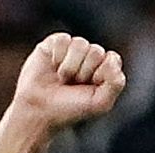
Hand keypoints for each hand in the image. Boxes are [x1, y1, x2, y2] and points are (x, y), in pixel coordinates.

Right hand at [11, 33, 125, 131]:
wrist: (39, 110)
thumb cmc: (70, 109)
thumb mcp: (100, 103)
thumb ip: (116, 84)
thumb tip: (112, 58)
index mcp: (104, 69)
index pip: (112, 59)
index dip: (101, 74)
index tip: (90, 88)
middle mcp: (89, 57)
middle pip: (96, 51)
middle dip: (84, 72)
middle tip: (73, 85)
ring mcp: (72, 49)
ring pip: (80, 44)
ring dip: (70, 67)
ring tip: (62, 78)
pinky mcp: (55, 43)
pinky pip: (64, 40)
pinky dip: (58, 57)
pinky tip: (53, 67)